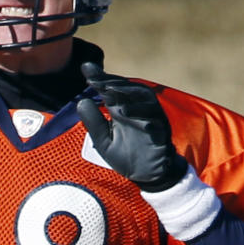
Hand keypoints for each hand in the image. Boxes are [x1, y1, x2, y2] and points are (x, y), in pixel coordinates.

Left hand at [77, 62, 187, 189]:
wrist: (148, 176)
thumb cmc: (127, 156)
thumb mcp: (104, 141)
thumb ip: (94, 122)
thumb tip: (81, 101)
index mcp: (123, 109)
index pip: (112, 89)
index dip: (100, 78)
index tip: (86, 69)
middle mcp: (139, 110)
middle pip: (128, 89)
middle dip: (112, 82)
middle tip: (96, 80)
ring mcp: (152, 120)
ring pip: (144, 100)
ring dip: (127, 94)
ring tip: (109, 92)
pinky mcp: (162, 133)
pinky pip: (155, 121)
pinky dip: (142, 116)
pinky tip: (126, 113)